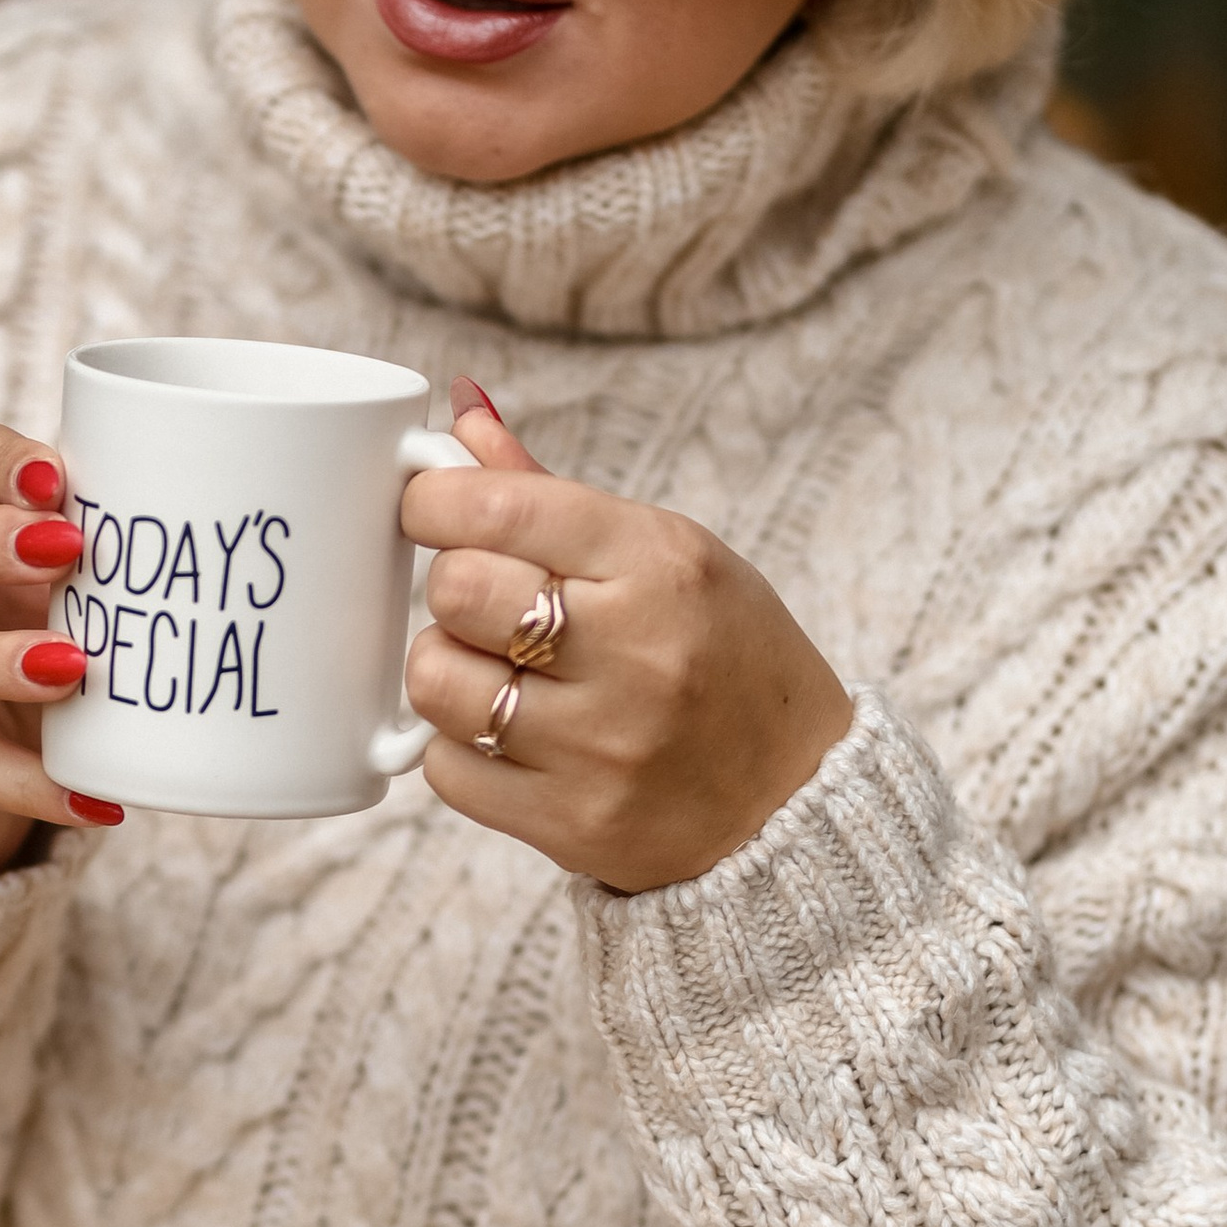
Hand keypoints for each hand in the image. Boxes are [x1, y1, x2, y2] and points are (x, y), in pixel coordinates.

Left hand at [401, 380, 853, 892]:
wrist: (796, 798)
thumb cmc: (725, 656)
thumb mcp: (667, 553)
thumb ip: (547, 491)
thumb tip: (462, 404)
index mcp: (660, 563)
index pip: (497, 508)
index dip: (432, 500)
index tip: (430, 509)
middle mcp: (635, 652)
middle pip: (455, 590)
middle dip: (450, 588)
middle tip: (482, 602)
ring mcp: (602, 746)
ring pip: (436, 681)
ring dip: (447, 669)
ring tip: (494, 671)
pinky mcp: (572, 822)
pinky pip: (448, 769)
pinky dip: (460, 749)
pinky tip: (510, 738)